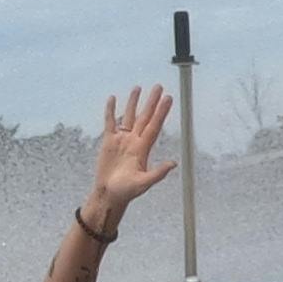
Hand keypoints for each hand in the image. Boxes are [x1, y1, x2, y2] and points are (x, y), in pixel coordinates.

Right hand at [87, 89, 175, 228]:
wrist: (109, 194)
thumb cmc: (126, 192)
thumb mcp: (143, 183)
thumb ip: (158, 173)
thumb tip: (173, 164)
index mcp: (143, 149)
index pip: (154, 125)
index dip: (161, 112)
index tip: (168, 98)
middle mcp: (134, 141)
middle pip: (145, 117)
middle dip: (151, 102)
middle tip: (159, 87)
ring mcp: (122, 140)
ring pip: (129, 116)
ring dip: (133, 102)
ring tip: (138, 87)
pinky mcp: (109, 141)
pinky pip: (110, 122)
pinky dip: (111, 110)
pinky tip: (112, 99)